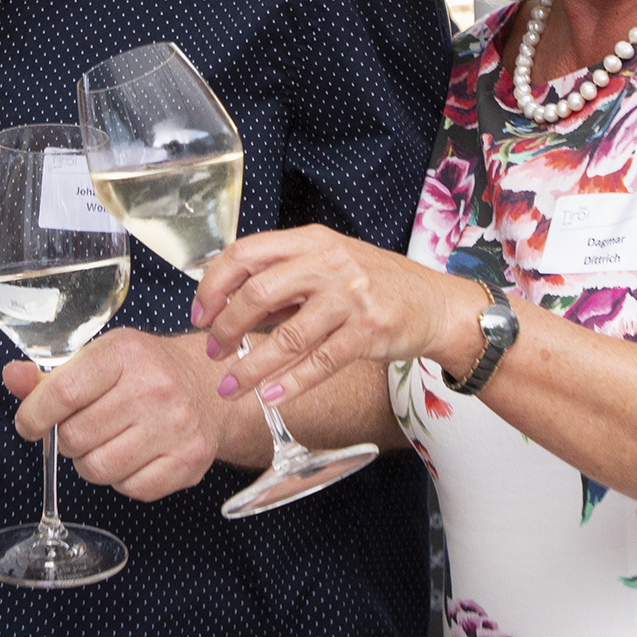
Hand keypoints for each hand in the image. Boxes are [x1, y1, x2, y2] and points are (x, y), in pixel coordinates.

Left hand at [2, 328, 225, 500]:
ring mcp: (175, 427)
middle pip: (76, 436)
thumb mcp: (101, 357)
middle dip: (66, 439)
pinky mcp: (189, 462)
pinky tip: (130, 456)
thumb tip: (12, 378)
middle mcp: (155, 388)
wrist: (210, 384)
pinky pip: (129, 489)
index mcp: (125, 354)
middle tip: (79, 429)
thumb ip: (52, 374)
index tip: (28, 424)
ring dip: (89, 463)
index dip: (34, 415)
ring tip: (102, 444)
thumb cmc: (147, 370)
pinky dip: (120, 479)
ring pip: (98, 469)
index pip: (64, 392)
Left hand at [195, 225, 470, 405]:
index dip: (214, 284)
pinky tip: (271, 396)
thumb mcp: (328, 264)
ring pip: (286, 335)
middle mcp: (329, 262)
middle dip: (226, 326)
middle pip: (258, 292)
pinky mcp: (369, 331)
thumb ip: (283, 281)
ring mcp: (351, 296)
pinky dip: (291, 383)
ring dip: (251, 366)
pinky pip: (320, 362)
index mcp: (311, 240)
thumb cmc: (377, 284)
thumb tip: (229, 304)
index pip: (246, 253)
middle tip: (213, 350)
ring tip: (230, 386)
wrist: (436, 303)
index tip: (200, 313)